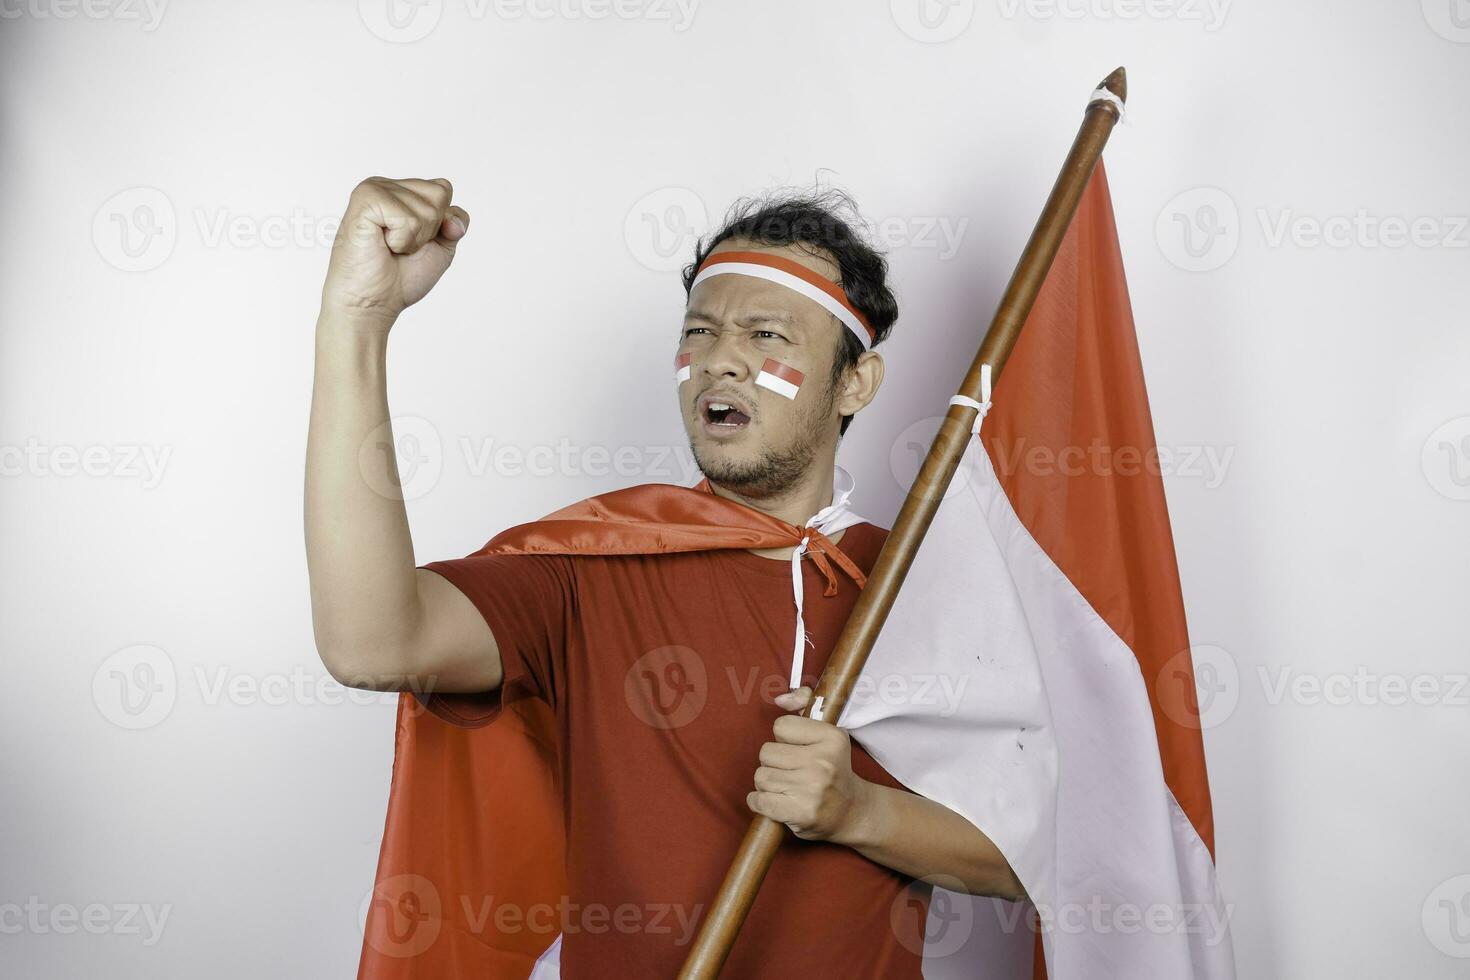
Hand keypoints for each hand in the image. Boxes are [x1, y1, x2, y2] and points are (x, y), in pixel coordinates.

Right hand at [320, 176, 469, 326]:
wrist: (372, 302)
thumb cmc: (400, 277)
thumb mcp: (441, 247)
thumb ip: (455, 223)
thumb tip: (454, 220)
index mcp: (401, 191)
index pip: (444, 189)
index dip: (441, 223)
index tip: (415, 242)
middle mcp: (386, 185)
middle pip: (440, 193)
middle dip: (429, 230)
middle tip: (401, 246)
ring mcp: (374, 188)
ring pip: (427, 208)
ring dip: (414, 239)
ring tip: (390, 247)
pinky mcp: (365, 199)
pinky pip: (408, 218)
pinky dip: (402, 241)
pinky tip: (381, 245)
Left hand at [746, 686, 872, 842]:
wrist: (851, 811)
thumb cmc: (832, 768)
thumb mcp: (826, 732)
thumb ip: (804, 703)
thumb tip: (780, 699)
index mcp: (832, 738)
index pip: (780, 727)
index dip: (785, 739)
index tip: (799, 749)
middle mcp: (823, 762)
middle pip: (766, 752)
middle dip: (774, 762)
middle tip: (791, 771)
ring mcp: (812, 789)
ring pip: (761, 776)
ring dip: (768, 783)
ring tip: (786, 787)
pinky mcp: (800, 813)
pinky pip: (758, 800)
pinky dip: (759, 801)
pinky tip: (774, 801)